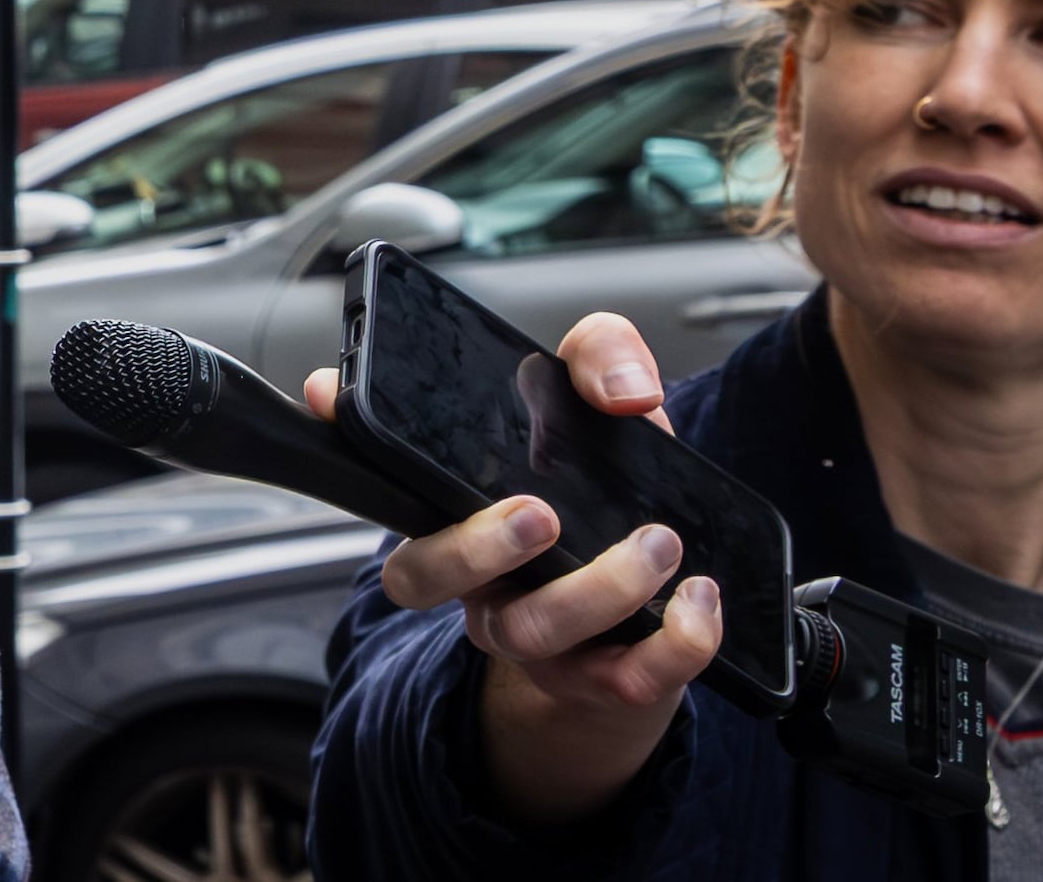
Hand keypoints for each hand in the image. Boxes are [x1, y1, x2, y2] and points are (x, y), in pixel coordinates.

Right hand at [303, 313, 717, 830]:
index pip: (384, 484)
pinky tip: (700, 598)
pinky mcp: (603, 681)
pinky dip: (674, 643)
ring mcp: (535, 639)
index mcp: (455, 515)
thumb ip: (599, 360)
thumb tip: (622, 388)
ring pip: (533, 632)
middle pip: (425, 578)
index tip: (342, 404)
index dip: (355, 449)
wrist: (654, 619)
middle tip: (540, 513)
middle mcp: (478, 582)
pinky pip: (627, 680)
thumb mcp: (600, 415)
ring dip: (600, 588)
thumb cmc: (606, 504)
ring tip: (660, 542)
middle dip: (474, 547)